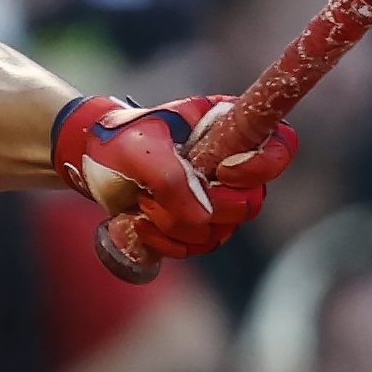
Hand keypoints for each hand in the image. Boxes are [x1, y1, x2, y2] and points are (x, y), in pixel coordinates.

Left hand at [52, 95, 296, 259]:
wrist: (90, 160)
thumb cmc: (119, 140)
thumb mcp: (141, 148)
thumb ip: (173, 178)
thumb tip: (203, 219)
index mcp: (228, 126)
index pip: (280, 144)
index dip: (262, 166)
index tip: (223, 171)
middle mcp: (231, 162)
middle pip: (252, 201)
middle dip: (208, 206)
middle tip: (165, 193)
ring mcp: (216, 195)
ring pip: (224, 229)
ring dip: (179, 225)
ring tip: (144, 205)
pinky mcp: (197, 221)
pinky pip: (200, 245)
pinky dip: (169, 241)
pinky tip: (141, 223)